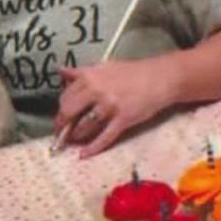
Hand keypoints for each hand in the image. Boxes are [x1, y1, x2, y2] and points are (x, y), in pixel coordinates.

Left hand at [53, 59, 175, 157]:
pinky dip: (92, 148)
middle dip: (62, 125)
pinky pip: (104, 138)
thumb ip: (81, 72)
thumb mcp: (104, 66)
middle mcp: (97, 91)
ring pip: (84, 127)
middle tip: (60, 132)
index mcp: (90, 76)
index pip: (66, 96)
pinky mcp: (123, 120)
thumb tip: (61, 71)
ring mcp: (110, 107)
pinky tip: (84, 154)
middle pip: (69, 112)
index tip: (60, 115)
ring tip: (73, 140)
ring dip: (76, 136)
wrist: (160, 78)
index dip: (61, 108)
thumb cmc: (133, 72)